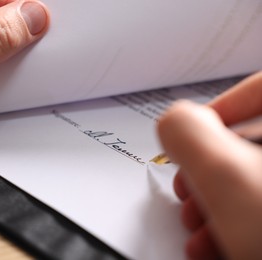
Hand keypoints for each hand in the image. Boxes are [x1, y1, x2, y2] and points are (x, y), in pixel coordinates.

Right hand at [158, 72, 261, 258]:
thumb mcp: (228, 179)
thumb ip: (188, 134)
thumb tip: (175, 122)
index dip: (223, 107)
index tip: (192, 134)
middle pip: (257, 145)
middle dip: (210, 171)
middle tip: (189, 190)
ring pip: (258, 184)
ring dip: (218, 204)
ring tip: (196, 228)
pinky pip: (260, 212)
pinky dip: (237, 226)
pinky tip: (217, 246)